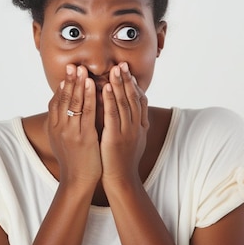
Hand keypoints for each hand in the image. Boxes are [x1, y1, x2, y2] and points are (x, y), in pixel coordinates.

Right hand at [47, 64, 101, 185]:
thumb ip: (62, 125)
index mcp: (54, 128)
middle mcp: (60, 128)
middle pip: (63, 99)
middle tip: (73, 65)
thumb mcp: (62, 141)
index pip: (55, 102)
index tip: (66, 73)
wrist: (77, 181)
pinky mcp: (84, 136)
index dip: (61, 87)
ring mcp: (71, 132)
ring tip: (82, 69)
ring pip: (74, 102)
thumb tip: (64, 110)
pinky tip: (93, 85)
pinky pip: (87, 112)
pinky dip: (90, 96)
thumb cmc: (74, 160)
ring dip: (78, 84)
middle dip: (69, 80)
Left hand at [100, 62, 148, 184]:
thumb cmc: (123, 161)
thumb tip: (134, 113)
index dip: (134, 85)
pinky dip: (108, 100)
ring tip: (115, 69)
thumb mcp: (132, 140)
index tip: (128, 71)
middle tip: (122, 63)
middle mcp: (136, 127)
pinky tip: (103, 88)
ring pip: (124, 103)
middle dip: (127, 80)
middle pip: (132, 98)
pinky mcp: (115, 138)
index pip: (139, 101)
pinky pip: (112, 115)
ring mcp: (127, 132)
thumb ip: (132, 125)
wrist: (121, 181)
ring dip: (118, 85)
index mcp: (140, 126)